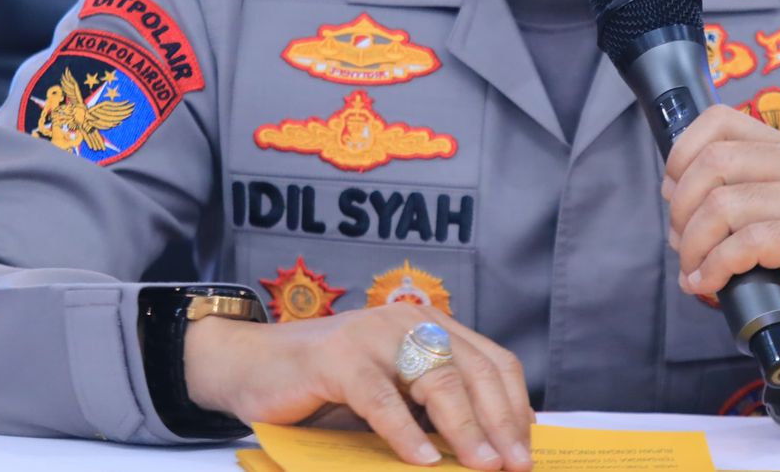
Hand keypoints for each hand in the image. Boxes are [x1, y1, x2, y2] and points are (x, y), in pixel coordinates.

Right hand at [184, 305, 532, 469]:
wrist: (252, 365)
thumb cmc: (326, 387)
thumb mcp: (392, 392)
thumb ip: (432, 407)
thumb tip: (486, 449)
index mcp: (430, 326)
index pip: (492, 361)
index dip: (515, 405)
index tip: (528, 447)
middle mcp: (409, 322)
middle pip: (473, 372)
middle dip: (500, 423)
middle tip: (515, 465)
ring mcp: (373, 336)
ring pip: (436, 381)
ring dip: (466, 430)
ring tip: (483, 466)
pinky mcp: (338, 358)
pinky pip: (381, 399)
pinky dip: (406, 433)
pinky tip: (424, 461)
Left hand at [663, 104, 779, 388]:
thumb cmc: (770, 264)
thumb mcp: (740, 213)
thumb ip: (714, 186)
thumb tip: (670, 187)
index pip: (720, 120)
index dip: (681, 154)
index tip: (671, 192)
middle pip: (714, 162)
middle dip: (682, 208)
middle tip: (681, 244)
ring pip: (723, 205)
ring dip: (694, 245)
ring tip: (694, 269)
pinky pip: (745, 243)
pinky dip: (714, 267)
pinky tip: (708, 283)